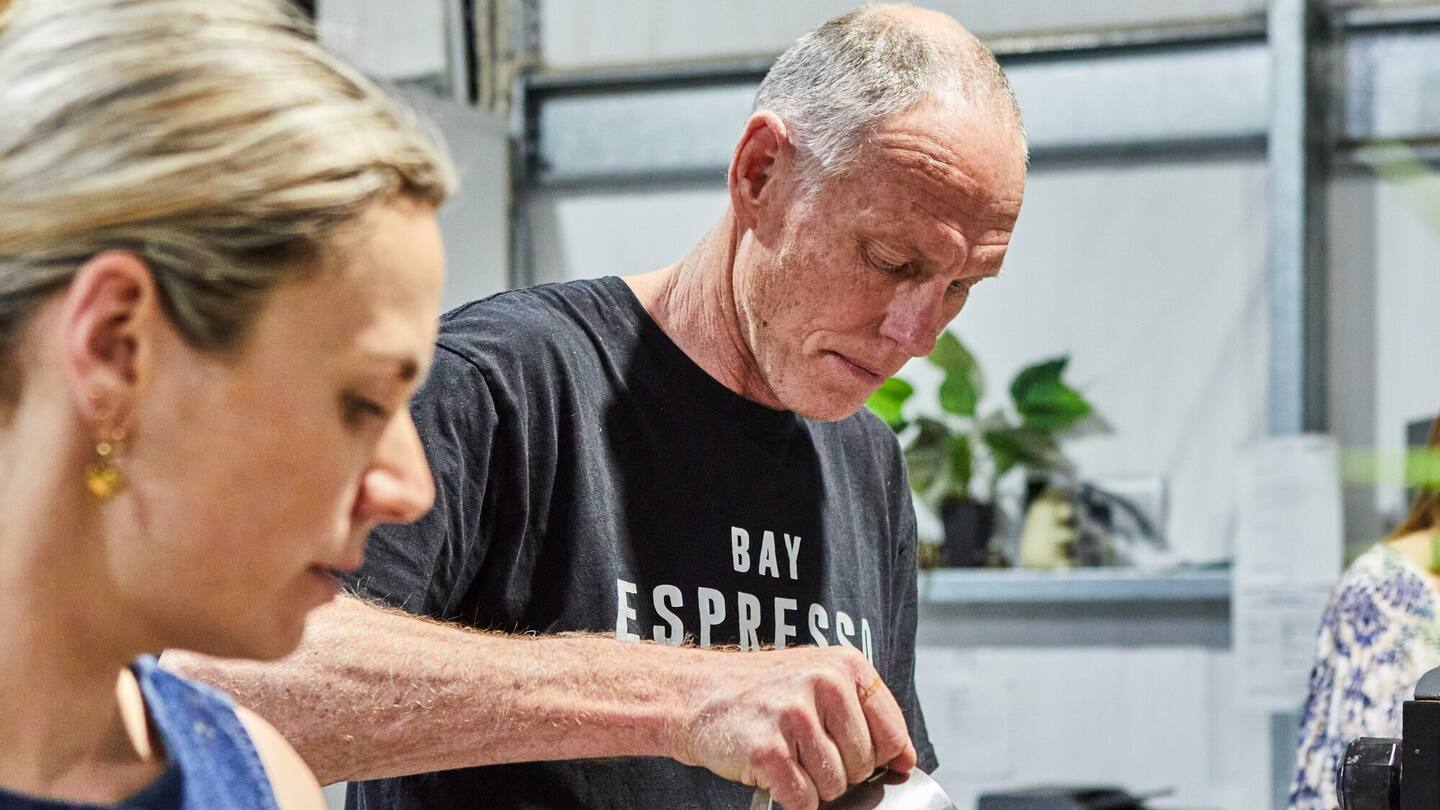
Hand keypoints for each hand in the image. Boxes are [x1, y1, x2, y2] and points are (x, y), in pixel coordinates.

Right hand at [667, 645, 916, 809]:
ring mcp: (794, 716)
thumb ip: (864, 714)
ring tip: (786, 754)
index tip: (858, 757)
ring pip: (836, 787)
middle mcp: (824, 684)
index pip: (893, 734)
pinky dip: (789, 797)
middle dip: (839, 770)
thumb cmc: (762, 693)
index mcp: (845, 665)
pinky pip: (803, 799)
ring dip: (812, 784)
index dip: (881, 759)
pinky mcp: (767, 749)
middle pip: (865, 767)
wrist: (696, 694)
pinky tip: (772, 770)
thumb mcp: (819, 681)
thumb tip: (906, 761)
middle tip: (804, 748)